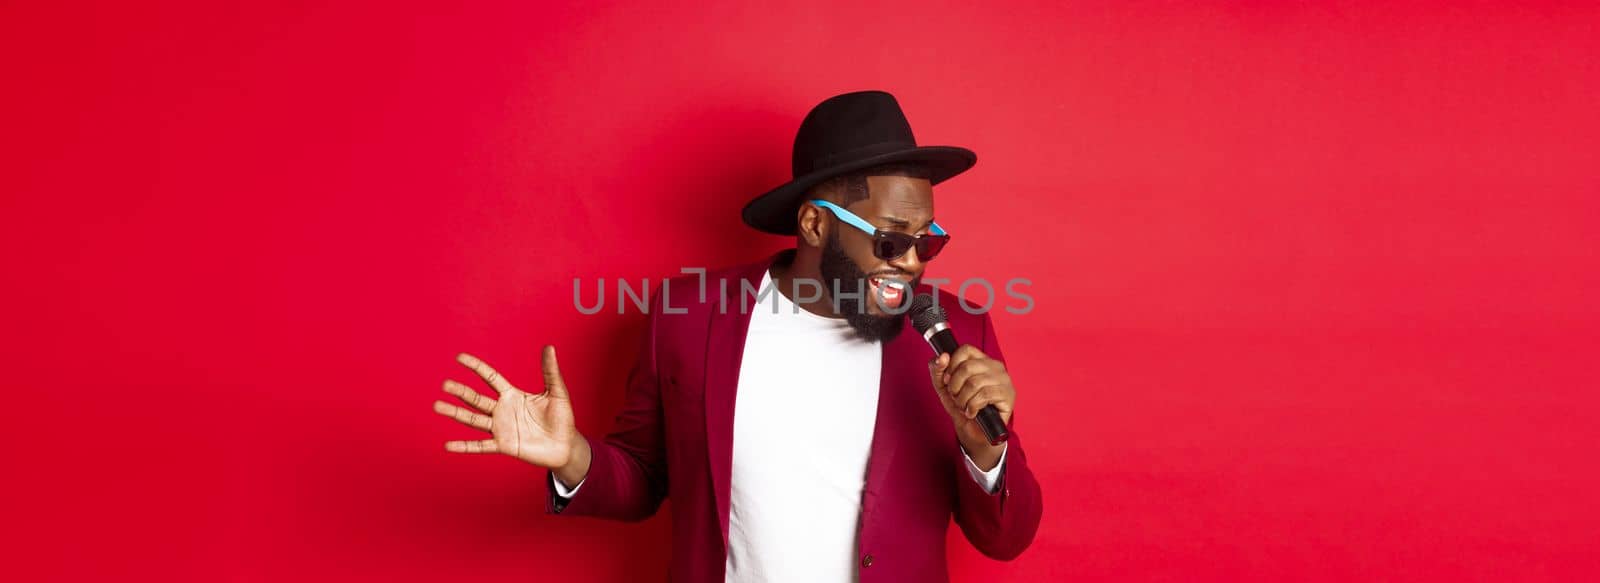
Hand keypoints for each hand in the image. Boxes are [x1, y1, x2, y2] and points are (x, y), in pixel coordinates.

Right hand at [434, 346, 585, 475]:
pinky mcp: (504, 445)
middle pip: (476, 398)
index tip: (459, 358)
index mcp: (513, 395)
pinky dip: (465, 446)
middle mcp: (503, 410)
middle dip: (461, 391)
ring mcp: (501, 428)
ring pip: (473, 419)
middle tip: (444, 384)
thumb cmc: (563, 418)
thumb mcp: (557, 392)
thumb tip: (549, 347)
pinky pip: (481, 446)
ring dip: (456, 414)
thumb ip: (550, 371)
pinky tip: (448, 445)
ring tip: (438, 406)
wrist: (566, 446)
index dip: (476, 367)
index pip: (490, 377)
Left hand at [928, 345, 1015, 467]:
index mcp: (981, 360)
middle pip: (967, 367)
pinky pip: (984, 396)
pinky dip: (972, 407)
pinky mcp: (1008, 395)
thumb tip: (942, 357)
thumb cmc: (962, 407)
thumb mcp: (943, 387)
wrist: (974, 432)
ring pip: (974, 383)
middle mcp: (995, 366)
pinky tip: (972, 412)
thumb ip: (938, 370)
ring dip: (963, 400)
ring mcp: (1004, 380)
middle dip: (955, 386)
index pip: (966, 350)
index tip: (947, 380)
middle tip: (956, 398)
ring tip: (964, 407)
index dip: (952, 365)